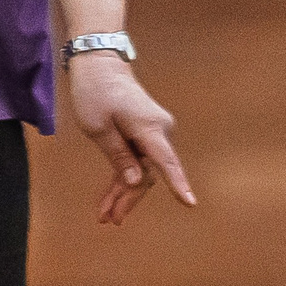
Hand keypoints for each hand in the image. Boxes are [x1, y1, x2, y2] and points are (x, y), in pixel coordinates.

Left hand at [66, 54, 194, 224]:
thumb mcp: (98, 127)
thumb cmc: (96, 92)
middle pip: (150, 173)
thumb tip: (138, 181)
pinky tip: (113, 196)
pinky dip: (125, 177)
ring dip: (124, 192)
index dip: (177, 185)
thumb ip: (120, 156)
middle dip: (129, 198)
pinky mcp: (146, 134)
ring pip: (143, 170)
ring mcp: (154, 133)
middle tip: (110, 220)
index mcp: (149, 129)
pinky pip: (138, 160)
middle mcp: (159, 132)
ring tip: (106, 215)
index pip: (166, 163)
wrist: (101, 65)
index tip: (189, 203)